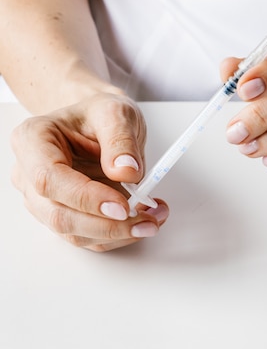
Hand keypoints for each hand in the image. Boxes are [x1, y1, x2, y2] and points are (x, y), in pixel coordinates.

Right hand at [11, 93, 168, 250]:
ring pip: (74, 232)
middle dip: (107, 224)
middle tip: (146, 219)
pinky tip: (144, 220)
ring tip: (153, 218)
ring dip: (117, 233)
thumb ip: (120, 139)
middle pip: (59, 214)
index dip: (85, 198)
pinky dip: (118, 234)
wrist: (100, 122)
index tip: (122, 206)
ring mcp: (43, 199)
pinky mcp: (63, 214)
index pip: (49, 179)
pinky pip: (88, 236)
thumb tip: (125, 172)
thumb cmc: (99, 113)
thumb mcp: (115, 112)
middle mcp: (30, 173)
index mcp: (33, 139)